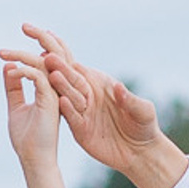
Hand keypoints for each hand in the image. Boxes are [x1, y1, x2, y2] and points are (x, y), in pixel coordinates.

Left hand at [1, 47, 59, 176]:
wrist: (34, 159)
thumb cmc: (26, 138)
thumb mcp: (16, 106)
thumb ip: (13, 88)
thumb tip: (8, 66)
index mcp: (50, 92)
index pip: (44, 66)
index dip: (27, 55)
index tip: (5, 54)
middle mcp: (56, 92)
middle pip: (46, 60)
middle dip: (22, 52)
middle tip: (1, 52)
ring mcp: (55, 95)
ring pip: (43, 64)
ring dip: (21, 57)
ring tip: (3, 56)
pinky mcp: (51, 101)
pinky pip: (39, 76)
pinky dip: (23, 72)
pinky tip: (12, 75)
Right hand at [13, 24, 185, 187]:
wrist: (140, 153)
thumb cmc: (144, 127)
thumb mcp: (142, 111)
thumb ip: (130, 99)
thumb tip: (117, 87)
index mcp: (96, 81)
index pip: (73, 62)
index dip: (58, 48)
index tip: (43, 34)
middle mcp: (86, 93)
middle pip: (65, 75)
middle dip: (53, 64)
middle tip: (44, 56)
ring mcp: (81, 111)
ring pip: (65, 95)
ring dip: (57, 85)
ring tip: (49, 74)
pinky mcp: (80, 129)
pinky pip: (71, 117)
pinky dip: (66, 109)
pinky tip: (60, 102)